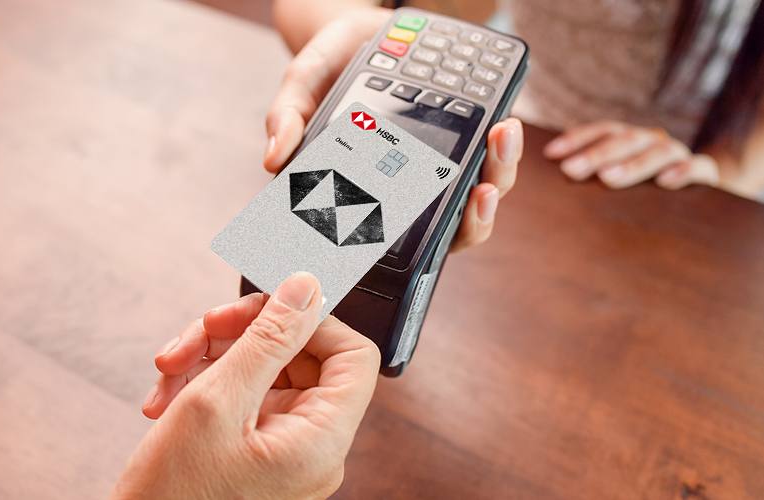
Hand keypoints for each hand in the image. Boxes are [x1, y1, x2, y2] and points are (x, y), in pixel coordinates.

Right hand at [111, 273, 380, 499]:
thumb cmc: (174, 497)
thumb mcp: (218, 402)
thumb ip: (269, 339)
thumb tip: (305, 289)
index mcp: (321, 440)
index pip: (354, 356)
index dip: (315, 320)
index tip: (270, 307)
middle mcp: (312, 445)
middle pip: (301, 356)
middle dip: (245, 334)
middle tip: (203, 329)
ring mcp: (284, 448)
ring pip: (265, 370)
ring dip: (215, 356)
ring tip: (171, 369)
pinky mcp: (256, 449)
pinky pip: (244, 396)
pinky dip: (206, 383)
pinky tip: (168, 395)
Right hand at [264, 13, 522, 252]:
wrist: (354, 31)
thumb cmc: (326, 67)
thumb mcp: (302, 84)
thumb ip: (288, 117)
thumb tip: (272, 159)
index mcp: (371, 192)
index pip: (398, 237)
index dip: (421, 244)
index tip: (428, 232)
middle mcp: (409, 187)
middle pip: (451, 224)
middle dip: (475, 214)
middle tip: (482, 190)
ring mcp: (439, 166)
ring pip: (478, 191)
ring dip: (499, 173)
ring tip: (502, 141)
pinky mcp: (463, 137)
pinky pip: (489, 156)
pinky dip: (501, 146)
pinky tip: (504, 121)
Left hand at [544, 120, 719, 189]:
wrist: (695, 203)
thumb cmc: (642, 193)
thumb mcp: (614, 181)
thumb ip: (590, 176)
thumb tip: (552, 176)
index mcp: (630, 140)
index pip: (603, 130)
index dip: (577, 139)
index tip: (551, 154)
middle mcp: (653, 142)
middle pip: (626, 140)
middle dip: (596, 155)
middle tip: (570, 171)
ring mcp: (679, 156)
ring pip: (658, 152)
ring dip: (631, 165)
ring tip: (607, 179)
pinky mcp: (704, 175)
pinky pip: (698, 168)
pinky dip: (683, 171)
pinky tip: (666, 182)